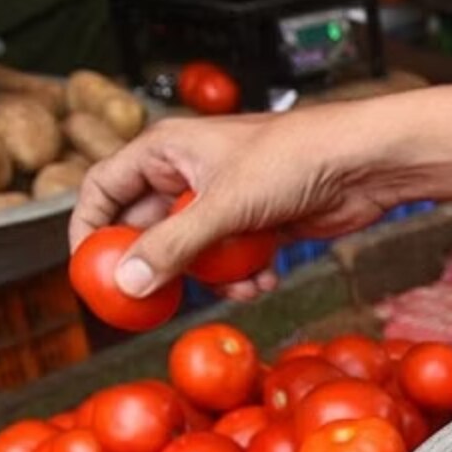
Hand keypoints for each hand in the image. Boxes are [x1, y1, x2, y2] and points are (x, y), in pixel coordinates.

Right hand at [68, 105, 409, 300]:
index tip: (89, 271)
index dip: (89, 227)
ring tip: (237, 283)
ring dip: (212, 279)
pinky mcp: (257, 225)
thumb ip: (172, 246)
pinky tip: (265, 280)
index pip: (104, 186)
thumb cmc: (295, 157)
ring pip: (194, 254)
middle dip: (160, 267)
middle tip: (157, 301)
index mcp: (167, 149)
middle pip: (149, 229)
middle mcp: (191, 174)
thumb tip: (127, 281)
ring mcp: (224, 202)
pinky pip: (231, 263)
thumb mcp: (223, 206)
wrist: (361, 164)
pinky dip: (244, 278)